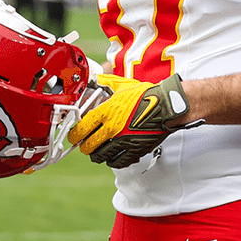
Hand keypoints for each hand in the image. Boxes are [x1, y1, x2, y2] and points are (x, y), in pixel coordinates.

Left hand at [67, 73, 201, 168]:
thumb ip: (105, 83)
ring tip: (95, 153)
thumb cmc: (147, 94)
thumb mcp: (122, 85)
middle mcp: (112, 129)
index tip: (74, 135)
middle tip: (83, 144)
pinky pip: (118, 162)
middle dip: (83, 146)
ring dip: (96, 155)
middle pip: (88, 146)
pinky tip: (111, 158)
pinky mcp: (135, 150)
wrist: (167, 105)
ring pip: (101, 156)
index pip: (81, 129)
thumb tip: (95, 79)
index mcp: (106, 112)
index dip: (74, 135)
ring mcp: (123, 141)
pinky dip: (112, 161)